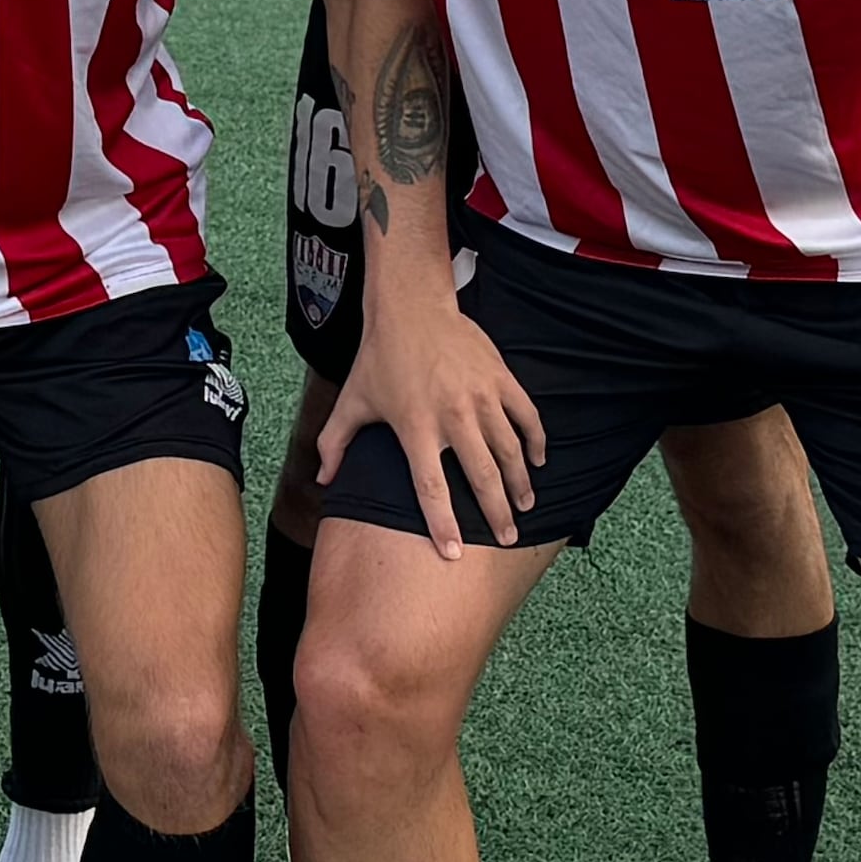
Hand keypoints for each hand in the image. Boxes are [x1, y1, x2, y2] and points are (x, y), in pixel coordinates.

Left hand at [312, 286, 545, 556]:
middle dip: (496, 513)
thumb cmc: (379, 358)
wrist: (410, 308)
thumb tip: (322, 480)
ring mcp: (481, 396)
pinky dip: (535, 441)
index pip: (431, 488)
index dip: (443, 524)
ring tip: (526, 506)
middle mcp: (452, 416)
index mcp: (415, 428)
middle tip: (507, 538)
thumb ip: (335, 443)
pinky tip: (537, 461)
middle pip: (481, 477)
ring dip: (520, 483)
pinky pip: (527, 416)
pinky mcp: (500, 378)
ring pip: (509, 450)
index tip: (455, 553)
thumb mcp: (352, 401)